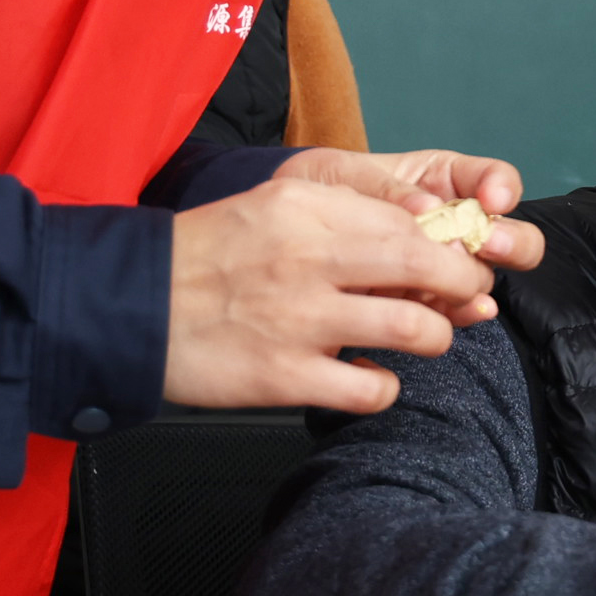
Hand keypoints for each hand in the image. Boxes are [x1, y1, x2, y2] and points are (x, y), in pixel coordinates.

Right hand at [163, 172, 500, 414]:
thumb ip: (338, 214)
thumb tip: (414, 229)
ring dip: (435, 335)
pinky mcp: (286, 376)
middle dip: (463, 283)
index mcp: (305, 207)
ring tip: (424, 337)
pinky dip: (385, 387)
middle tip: (466, 295)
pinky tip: (371, 378)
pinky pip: (373, 389)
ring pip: (415, 328)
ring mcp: (300, 319)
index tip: (454, 255)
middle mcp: (308, 257)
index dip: (447, 240)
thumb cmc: (204, 257)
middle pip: (427, 264)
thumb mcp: (270, 207)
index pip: (409, 218)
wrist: (129, 305)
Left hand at [272, 146, 545, 294]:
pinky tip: (458, 313)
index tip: (492, 200)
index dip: (502, 187)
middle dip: (508, 242)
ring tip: (462, 290)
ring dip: (477, 284)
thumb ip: (386, 192)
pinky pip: (454, 310)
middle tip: (488, 246)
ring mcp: (441, 268)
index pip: (493, 180)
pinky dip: (458, 313)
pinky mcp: (423, 303)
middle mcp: (454, 226)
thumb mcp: (343, 178)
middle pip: (511, 236)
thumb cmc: (316, 191)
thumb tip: (427, 208)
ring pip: (485, 278)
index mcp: (442, 181)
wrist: (274, 237)